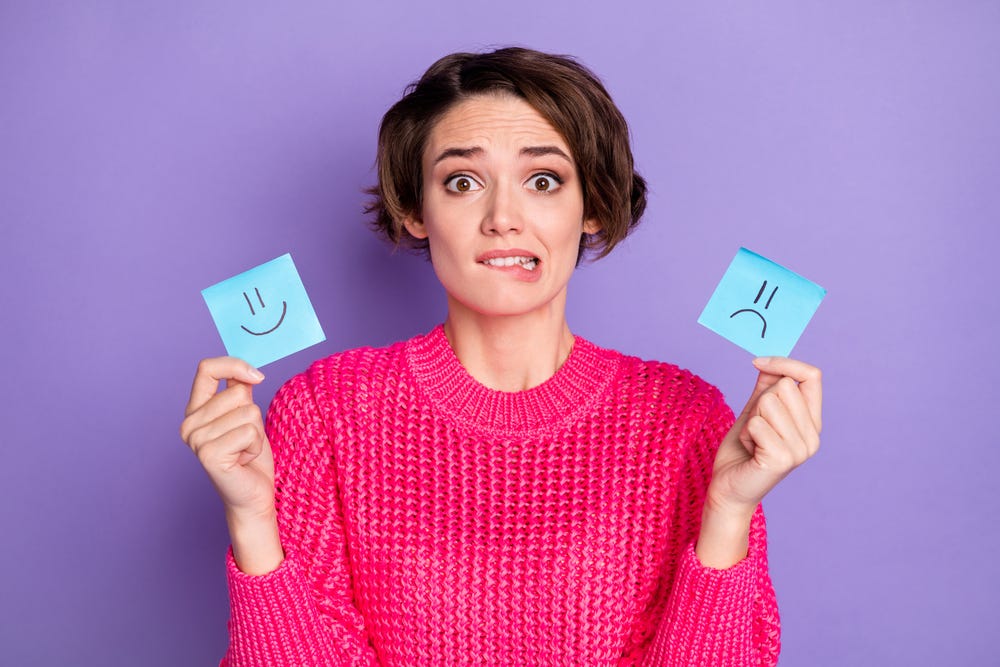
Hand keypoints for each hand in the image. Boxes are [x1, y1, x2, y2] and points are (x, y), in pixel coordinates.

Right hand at [180, 357, 282, 573]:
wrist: (253, 496)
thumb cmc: (249, 456)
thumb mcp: (246, 415)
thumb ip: (240, 390)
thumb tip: (247, 370)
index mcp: (195, 410)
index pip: (207, 369)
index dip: (234, 365)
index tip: (257, 378)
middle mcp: (189, 424)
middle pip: (237, 393)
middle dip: (253, 416)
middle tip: (245, 440)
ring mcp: (196, 440)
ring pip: (248, 412)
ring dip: (256, 433)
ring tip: (244, 451)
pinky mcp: (209, 455)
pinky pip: (249, 432)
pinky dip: (256, 445)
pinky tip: (244, 460)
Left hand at [696, 357, 822, 566]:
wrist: (729, 489)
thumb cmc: (742, 452)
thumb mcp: (755, 412)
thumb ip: (766, 388)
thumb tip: (769, 362)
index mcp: (812, 422)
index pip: (812, 376)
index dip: (785, 362)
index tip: (757, 362)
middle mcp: (813, 436)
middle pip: (784, 386)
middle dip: (759, 401)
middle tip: (754, 429)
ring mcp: (801, 449)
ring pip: (768, 402)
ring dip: (750, 420)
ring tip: (752, 441)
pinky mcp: (783, 459)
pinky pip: (757, 423)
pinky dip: (745, 434)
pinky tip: (750, 451)